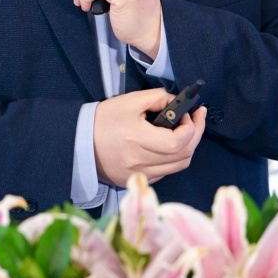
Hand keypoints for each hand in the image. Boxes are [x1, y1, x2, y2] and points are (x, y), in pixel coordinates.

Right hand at [93, 88, 207, 186]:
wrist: (80, 142)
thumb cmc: (104, 120)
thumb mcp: (130, 101)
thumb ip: (158, 98)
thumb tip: (178, 102)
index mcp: (137, 140)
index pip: (178, 142)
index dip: (191, 127)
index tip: (189, 113)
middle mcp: (140, 161)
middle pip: (184, 155)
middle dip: (196, 134)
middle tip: (197, 118)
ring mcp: (139, 174)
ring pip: (178, 166)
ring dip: (188, 147)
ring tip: (186, 131)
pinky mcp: (136, 179)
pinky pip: (166, 172)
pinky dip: (174, 158)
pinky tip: (169, 145)